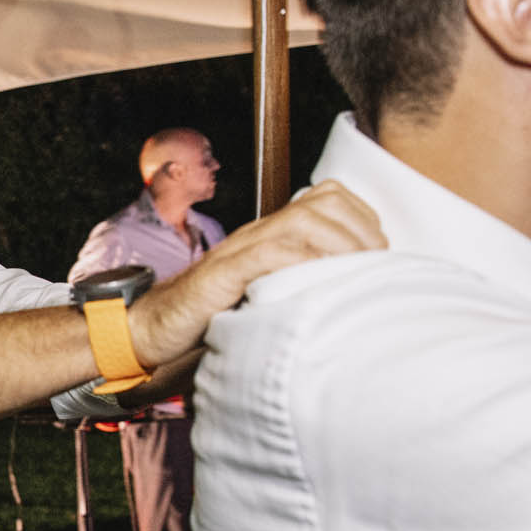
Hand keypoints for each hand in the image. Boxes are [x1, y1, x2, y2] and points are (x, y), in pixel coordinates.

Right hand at [129, 179, 382, 365]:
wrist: (151, 330)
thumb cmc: (210, 321)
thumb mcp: (265, 299)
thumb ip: (299, 288)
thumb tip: (352, 298)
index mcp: (272, 237)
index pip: (330, 200)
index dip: (364, 220)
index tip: (379, 255)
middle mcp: (258, 235)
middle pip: (324, 201)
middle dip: (360, 230)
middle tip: (373, 265)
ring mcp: (239, 252)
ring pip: (302, 220)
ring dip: (339, 244)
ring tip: (352, 273)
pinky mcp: (221, 275)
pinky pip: (268, 253)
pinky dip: (301, 262)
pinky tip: (316, 282)